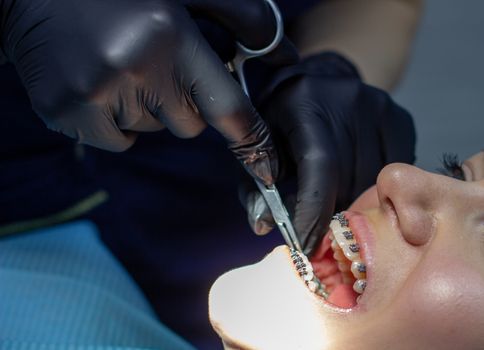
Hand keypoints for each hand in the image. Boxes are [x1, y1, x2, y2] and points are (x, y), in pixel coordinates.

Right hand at [0, 0, 292, 183]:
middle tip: (154, 62)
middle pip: (188, 126)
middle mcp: (134, 70)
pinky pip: (119, 142)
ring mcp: (95, 96)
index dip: (252, 144)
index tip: (268, 173)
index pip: (227, 109)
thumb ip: (242, 18)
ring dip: (147, 108)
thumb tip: (285, 56)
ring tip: (120, 65)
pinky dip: (118, 122)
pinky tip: (99, 84)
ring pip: (154, 132)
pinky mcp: (67, 113)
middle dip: (181, 102)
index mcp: (170, 37)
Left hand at [241, 52, 415, 254]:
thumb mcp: (259, 145)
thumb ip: (254, 186)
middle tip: (314, 222)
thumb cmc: (281, 118)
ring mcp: (379, 107)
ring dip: (350, 201)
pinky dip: (372, 188)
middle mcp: (347, 101)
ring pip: (371, 182)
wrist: (318, 79)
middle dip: (328, 212)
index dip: (313, 211)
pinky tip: (352, 180)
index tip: (305, 245)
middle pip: (347, 180)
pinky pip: (391, 174)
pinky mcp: (399, 118)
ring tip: (332, 197)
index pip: (320, 167)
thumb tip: (263, 227)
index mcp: (304, 104)